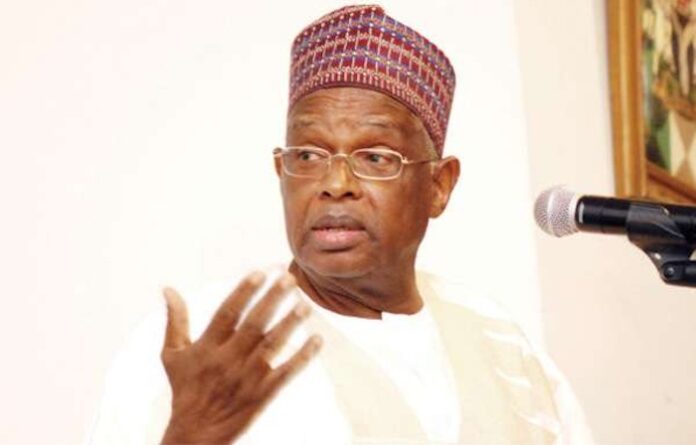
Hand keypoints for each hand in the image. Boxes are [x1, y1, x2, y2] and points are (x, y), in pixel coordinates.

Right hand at [160, 271, 321, 444]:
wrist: (196, 434)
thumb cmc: (185, 389)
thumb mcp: (172, 355)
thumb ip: (175, 320)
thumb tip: (168, 288)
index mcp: (207, 347)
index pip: (227, 313)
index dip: (243, 292)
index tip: (260, 273)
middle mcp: (227, 360)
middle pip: (254, 325)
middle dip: (272, 300)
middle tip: (289, 279)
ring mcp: (247, 378)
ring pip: (272, 346)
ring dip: (290, 325)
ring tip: (305, 305)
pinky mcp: (263, 394)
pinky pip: (286, 373)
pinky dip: (303, 357)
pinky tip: (316, 339)